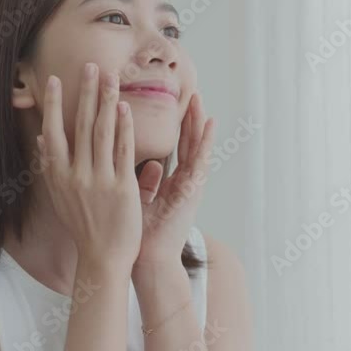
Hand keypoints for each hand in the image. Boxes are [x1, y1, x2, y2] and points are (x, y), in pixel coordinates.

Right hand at [38, 62, 142, 270]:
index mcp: (58, 176)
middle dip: (86, 92)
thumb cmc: (82, 226)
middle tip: (90, 65)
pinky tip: (124, 108)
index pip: (53, 131)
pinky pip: (122, 151)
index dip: (55, 104)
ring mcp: (98, 180)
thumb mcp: (59, 196)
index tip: (56, 79)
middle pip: (80, 125)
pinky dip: (123, 128)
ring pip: (101, 132)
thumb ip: (51, 165)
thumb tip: (41, 137)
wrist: (102, 257)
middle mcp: (75, 175)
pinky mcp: (121, 187)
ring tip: (110, 77)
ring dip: (106, 101)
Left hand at [134, 93, 215, 271]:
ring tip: (199, 100)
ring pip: (196, 148)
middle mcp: (184, 183)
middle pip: (187, 143)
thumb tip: (150, 165)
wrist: (147, 259)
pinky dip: (205, 141)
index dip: (176, 127)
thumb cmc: (141, 234)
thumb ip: (147, 183)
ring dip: (198, 124)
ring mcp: (191, 186)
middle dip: (189, 119)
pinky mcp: (192, 191)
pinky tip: (209, 124)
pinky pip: (200, 160)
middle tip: (191, 91)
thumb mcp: (141, 201)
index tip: (175, 103)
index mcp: (172, 184)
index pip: (175, 148)